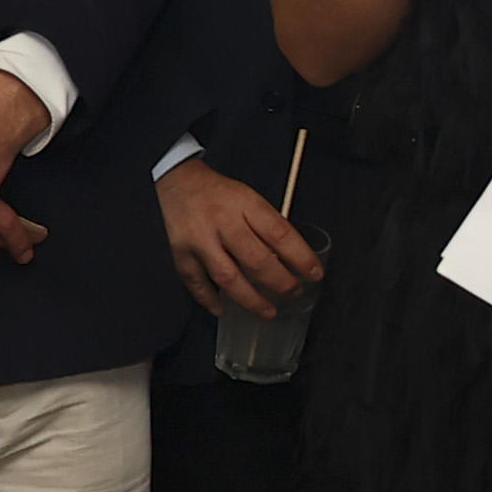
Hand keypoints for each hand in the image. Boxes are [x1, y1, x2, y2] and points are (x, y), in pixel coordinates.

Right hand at [155, 161, 325, 317]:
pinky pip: (195, 282)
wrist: (176, 180)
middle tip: (294, 293)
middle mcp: (223, 222)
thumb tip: (291, 257)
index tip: (315, 273)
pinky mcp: (179, 252)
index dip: (301, 257)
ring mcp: (199, 240)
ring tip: (268, 311)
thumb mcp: (248, 197)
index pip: (280, 234)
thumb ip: (266, 224)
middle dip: (280, 282)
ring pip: (227, 276)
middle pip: (256, 259)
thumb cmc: (219, 193)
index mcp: (245, 204)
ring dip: (250, 298)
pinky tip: (222, 310)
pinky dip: (209, 298)